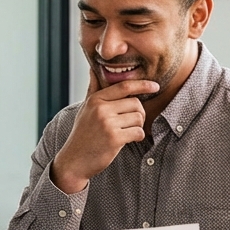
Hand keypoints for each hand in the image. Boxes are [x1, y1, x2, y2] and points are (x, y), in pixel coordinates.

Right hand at [49, 71, 158, 193]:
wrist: (74, 160)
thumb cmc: (82, 134)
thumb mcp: (84, 109)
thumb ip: (92, 89)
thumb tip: (93, 69)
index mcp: (95, 100)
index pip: (124, 87)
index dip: (142, 85)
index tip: (155, 86)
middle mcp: (100, 109)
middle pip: (136, 103)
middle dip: (139, 113)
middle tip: (130, 123)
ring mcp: (107, 123)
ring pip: (139, 118)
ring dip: (138, 126)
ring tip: (127, 131)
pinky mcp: (114, 138)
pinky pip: (138, 132)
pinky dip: (137, 137)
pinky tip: (127, 140)